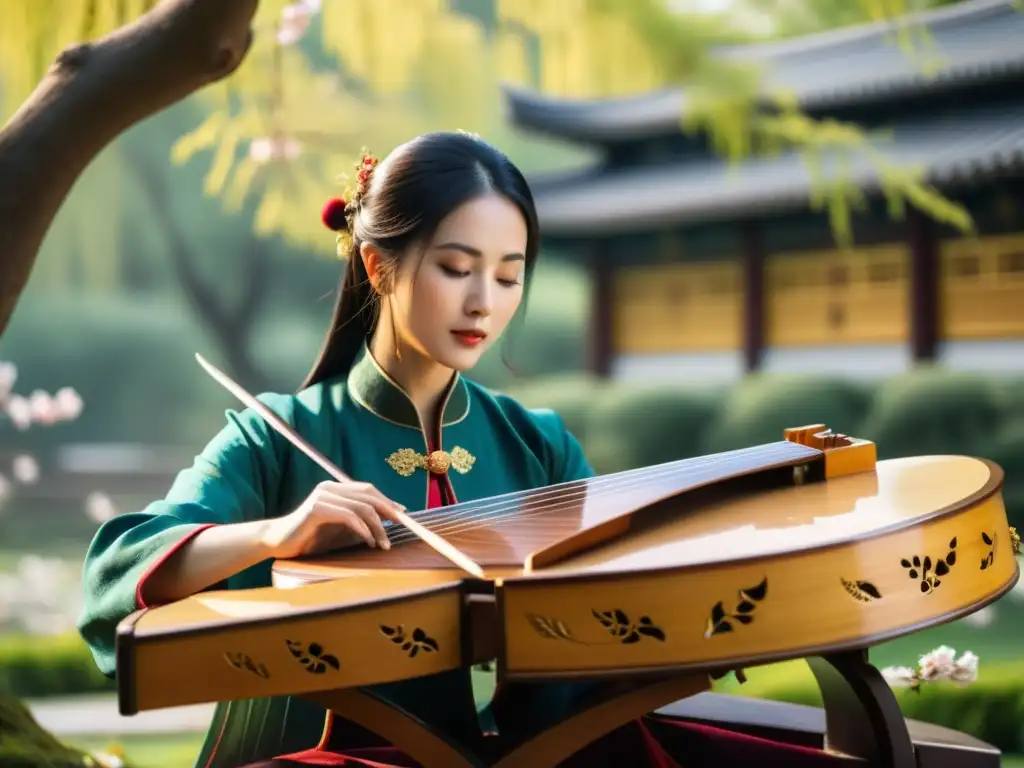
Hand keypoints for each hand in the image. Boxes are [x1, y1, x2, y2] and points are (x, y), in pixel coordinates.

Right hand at [260, 481, 404, 558]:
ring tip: (383, 544)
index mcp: (336, 489)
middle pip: (369, 495)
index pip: (368, 490)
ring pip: (362, 507)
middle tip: (401, 528)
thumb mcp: (340, 527)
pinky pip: (348, 516)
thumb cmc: (310, 537)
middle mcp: (330, 488)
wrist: (278, 543)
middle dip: (388, 512)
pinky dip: (362, 529)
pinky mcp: (316, 509)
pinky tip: (368, 542)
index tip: (403, 514)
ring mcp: (323, 497)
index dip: (388, 501)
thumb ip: (358, 520)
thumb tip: (387, 519)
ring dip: (377, 527)